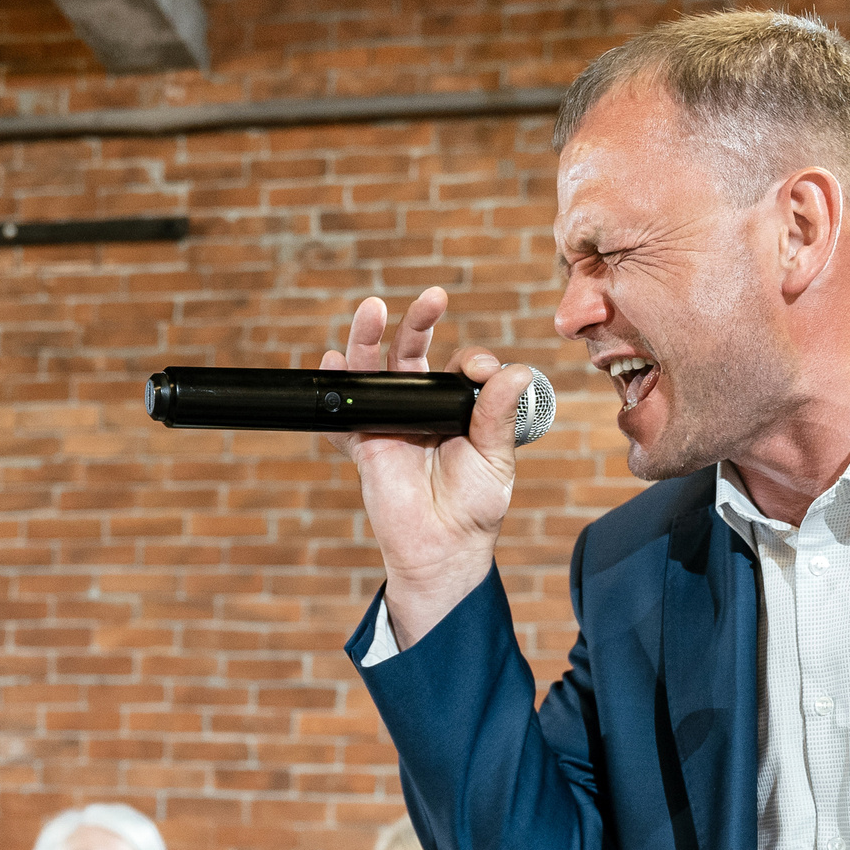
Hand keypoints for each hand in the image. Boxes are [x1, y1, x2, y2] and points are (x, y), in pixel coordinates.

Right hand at [323, 290, 534, 645]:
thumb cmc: (476, 507)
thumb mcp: (495, 457)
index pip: (460, 367)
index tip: (481, 371)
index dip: (472, 361)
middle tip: (431, 300)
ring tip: (371, 309)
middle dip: (418, 324)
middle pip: (412, 355)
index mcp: (457, 408)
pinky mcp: (366, 446)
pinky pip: (344, 415)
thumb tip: (517, 371)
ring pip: (374, 373)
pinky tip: (332, 362)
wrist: (444, 549)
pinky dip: (334, 389)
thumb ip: (498, 415)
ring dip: (368, 339)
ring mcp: (390, 424)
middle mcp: (421, 408)